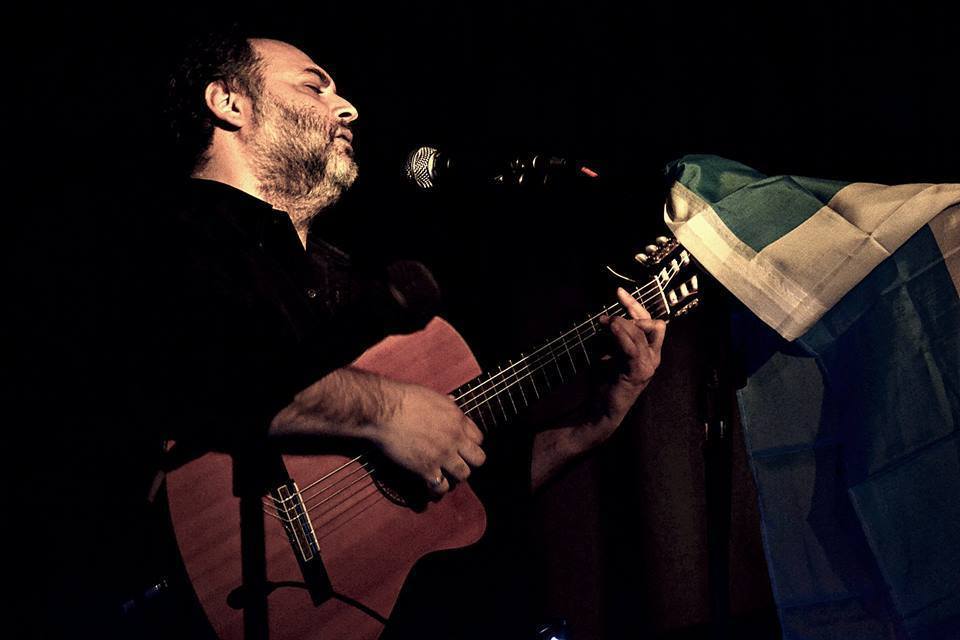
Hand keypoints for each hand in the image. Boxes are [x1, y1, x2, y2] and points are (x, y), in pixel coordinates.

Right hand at [372, 381, 485, 497]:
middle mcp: (455, 438)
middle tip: (457, 462)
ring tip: (445, 474)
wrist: (385, 410)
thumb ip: (447, 404)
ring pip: (463, 475)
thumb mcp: (434, 396)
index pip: (479, 438)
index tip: (461, 446)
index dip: (470, 444)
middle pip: (478, 459)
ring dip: (455, 476)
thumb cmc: (405, 399)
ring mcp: (442, 455)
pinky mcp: (426, 468)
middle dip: (469, 462)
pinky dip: (437, 489)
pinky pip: (441, 486)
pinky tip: (431, 486)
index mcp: (458, 419)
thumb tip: (453, 401)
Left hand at [598, 287, 666, 414]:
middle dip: (633, 313)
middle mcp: (653, 357)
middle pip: (654, 323)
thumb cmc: (605, 381)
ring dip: (622, 323)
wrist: (601, 409)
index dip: (634, 304)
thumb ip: (615, 337)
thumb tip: (609, 319)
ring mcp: (648, 365)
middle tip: (609, 319)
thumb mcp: (610, 352)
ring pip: (642, 333)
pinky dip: (621, 334)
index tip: (619, 292)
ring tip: (605, 324)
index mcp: (649, 351)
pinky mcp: (638, 372)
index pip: (649, 321)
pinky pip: (633, 348)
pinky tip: (611, 328)